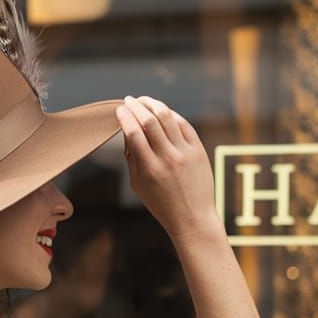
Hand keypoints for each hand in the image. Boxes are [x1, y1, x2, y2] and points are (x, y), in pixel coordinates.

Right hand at [116, 96, 220, 240]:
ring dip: (153, 104)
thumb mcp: (138, 184)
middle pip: (149, 120)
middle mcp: (168, 158)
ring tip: (144, 100)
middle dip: (136, 106)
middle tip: (129, 100)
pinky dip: (171, 114)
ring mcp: (185, 153)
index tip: (119, 109)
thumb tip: (127, 130)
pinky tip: (162, 110)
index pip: (134, 133)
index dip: (124, 116)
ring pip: (167, 117)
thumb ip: (132, 157)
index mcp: (150, 168)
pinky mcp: (198, 150)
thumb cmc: (161, 204)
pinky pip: (183, 124)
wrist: (193, 217)